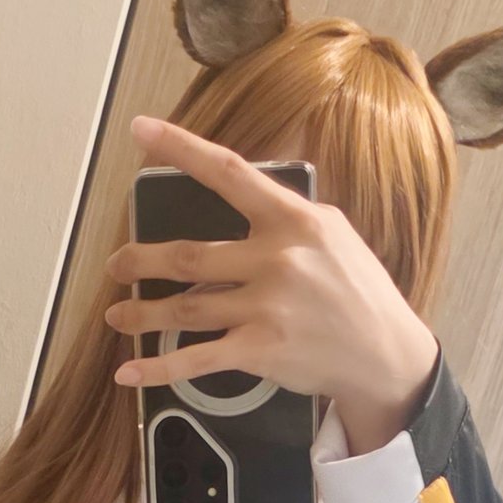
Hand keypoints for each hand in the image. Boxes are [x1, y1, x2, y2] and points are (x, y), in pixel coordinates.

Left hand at [104, 114, 439, 445]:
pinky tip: (130, 372)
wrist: (385, 352)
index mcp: (293, 219)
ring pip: (184, 309)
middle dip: (141, 261)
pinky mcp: (261, 351)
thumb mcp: (331, 232)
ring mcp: (267, 307)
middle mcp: (277, 259)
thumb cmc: (356, 290)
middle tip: (117, 265)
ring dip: (141, 313)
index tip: (142, 130)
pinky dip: (158, 368)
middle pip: (188, 255)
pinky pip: (196, 360)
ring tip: (119, 313)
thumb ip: (283, 215)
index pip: (228, 172)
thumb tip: (239, 191)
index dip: (180, 148)